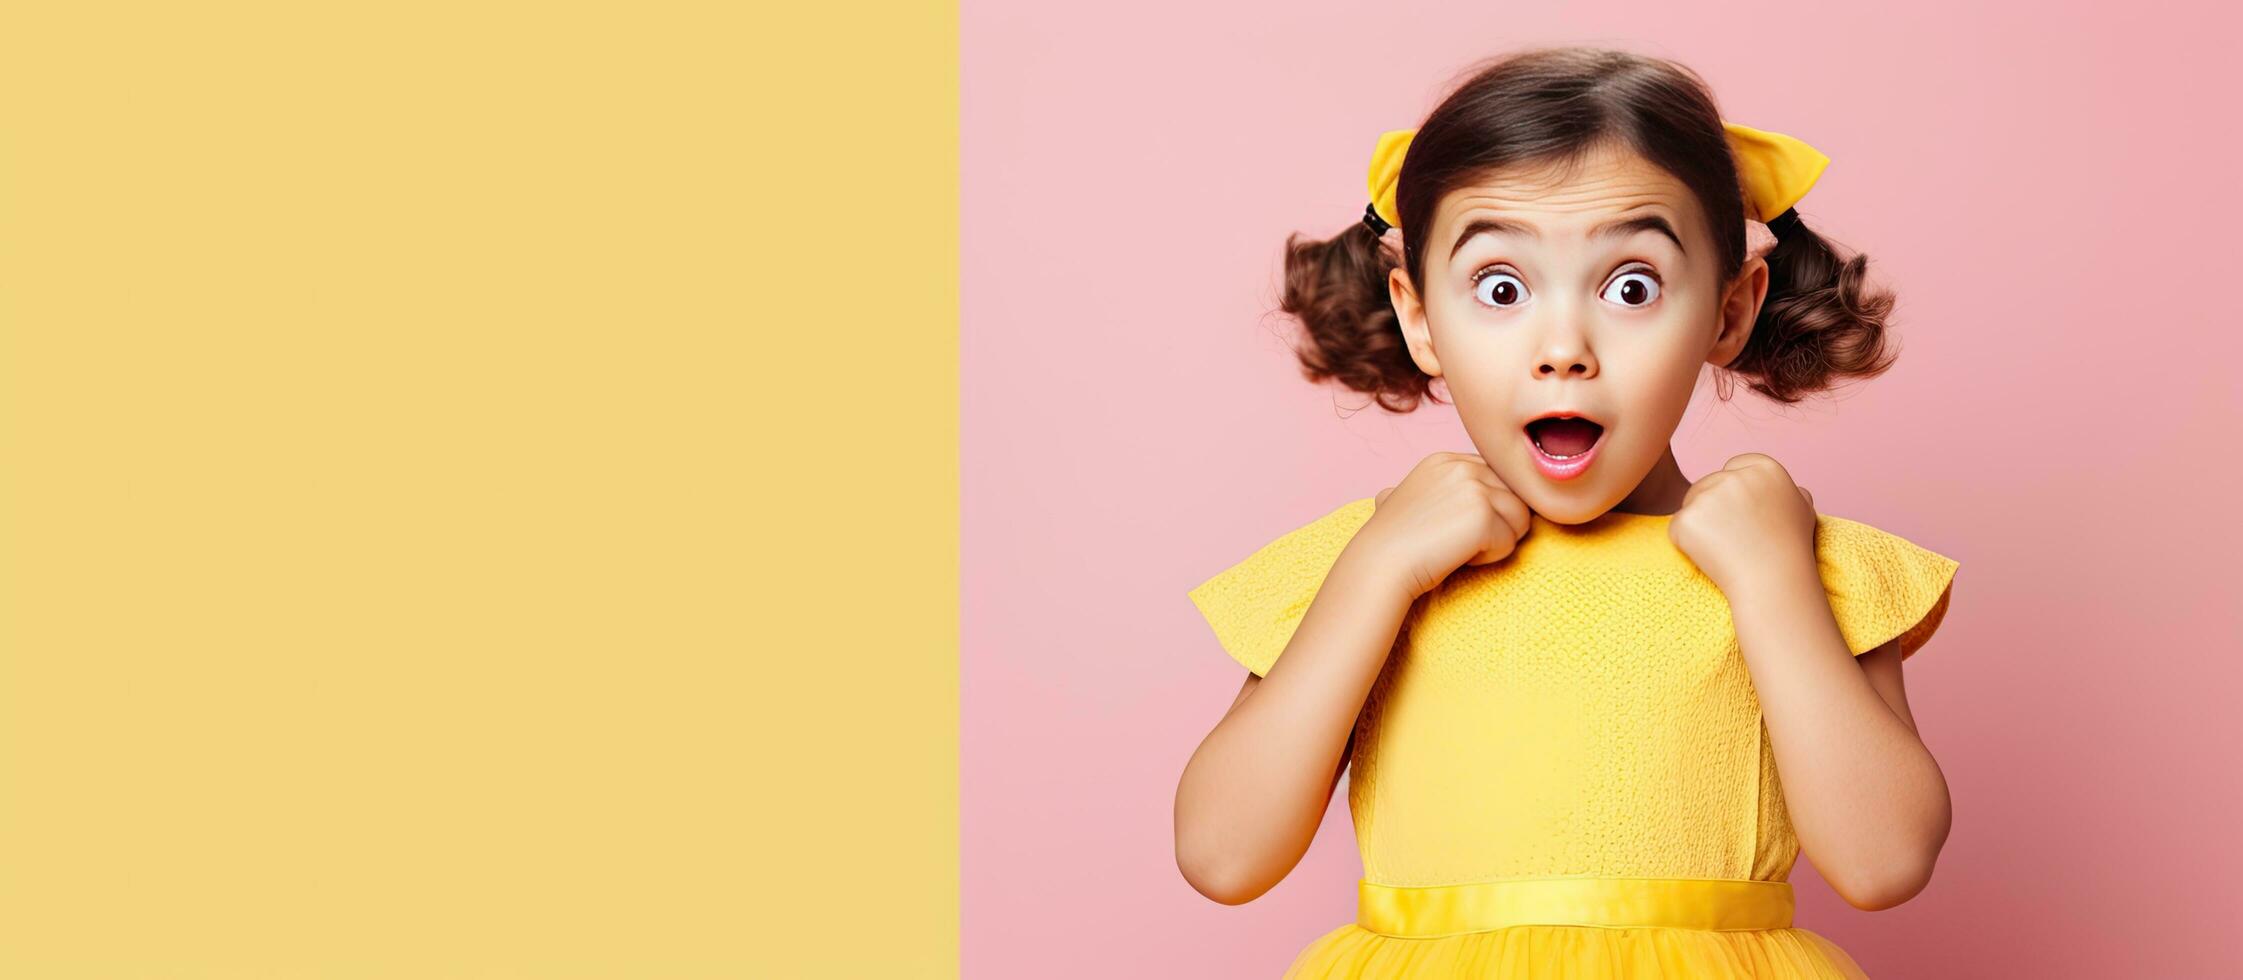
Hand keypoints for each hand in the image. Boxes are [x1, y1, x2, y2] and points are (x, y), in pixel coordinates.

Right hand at [1358, 452, 1532, 599]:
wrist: (1381, 564)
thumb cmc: (1390, 541)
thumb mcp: (1399, 498)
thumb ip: (1420, 489)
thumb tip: (1391, 493)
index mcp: (1446, 459)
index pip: (1498, 479)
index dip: (1487, 508)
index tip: (1456, 527)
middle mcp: (1462, 465)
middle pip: (1514, 496)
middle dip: (1497, 523)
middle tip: (1458, 540)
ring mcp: (1474, 487)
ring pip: (1520, 518)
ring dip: (1496, 541)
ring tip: (1460, 548)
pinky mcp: (1483, 514)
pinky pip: (1510, 542)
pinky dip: (1490, 557)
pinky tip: (1459, 557)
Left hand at [1668, 452, 1818, 593]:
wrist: (1774, 583)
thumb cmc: (1790, 552)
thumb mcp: (1804, 514)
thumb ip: (1794, 495)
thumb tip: (1795, 490)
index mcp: (1764, 468)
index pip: (1733, 467)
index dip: (1735, 493)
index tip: (1745, 517)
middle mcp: (1735, 476)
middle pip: (1707, 484)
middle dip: (1714, 508)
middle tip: (1735, 538)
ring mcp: (1709, 496)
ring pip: (1690, 504)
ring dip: (1701, 525)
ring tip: (1727, 548)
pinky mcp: (1688, 518)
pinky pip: (1678, 528)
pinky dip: (1687, 544)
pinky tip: (1712, 557)